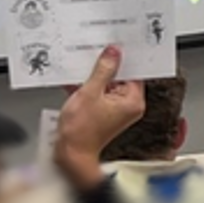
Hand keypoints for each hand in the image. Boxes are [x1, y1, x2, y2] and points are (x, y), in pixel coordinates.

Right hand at [53, 47, 144, 193]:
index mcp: (133, 101)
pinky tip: (76, 84)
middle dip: (106, 68)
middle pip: (120, 78)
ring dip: (94, 78)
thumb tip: (113, 53)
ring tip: (82, 72)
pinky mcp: (104, 114)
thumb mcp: (90, 92)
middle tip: (96, 55)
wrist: (69, 155)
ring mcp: (116, 111)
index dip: (123, 59)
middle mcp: (129, 106)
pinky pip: (99, 95)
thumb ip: (103, 70)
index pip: (133, 73)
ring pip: (107, 86)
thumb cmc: (80, 132)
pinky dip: (89, 89)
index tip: (116, 47)